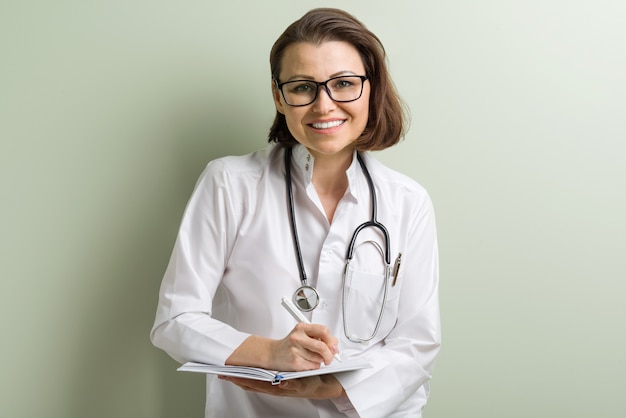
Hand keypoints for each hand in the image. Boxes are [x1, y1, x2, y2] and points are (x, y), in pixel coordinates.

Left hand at [218, 374, 345, 399]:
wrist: (323, 385)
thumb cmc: (314, 384)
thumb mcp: (304, 384)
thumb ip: (292, 384)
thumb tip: (279, 382)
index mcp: (278, 388)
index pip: (255, 384)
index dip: (241, 379)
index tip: (229, 375)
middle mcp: (275, 388)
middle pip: (251, 384)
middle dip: (237, 379)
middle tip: (223, 374)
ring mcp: (275, 386)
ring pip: (254, 383)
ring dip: (242, 378)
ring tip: (230, 374)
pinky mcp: (279, 382)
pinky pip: (261, 381)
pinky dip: (252, 378)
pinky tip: (249, 373)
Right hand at [225, 323, 339, 371]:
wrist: (273, 353)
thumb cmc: (290, 344)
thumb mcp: (303, 335)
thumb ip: (319, 337)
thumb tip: (334, 345)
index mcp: (301, 327)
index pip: (323, 330)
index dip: (331, 340)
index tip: (333, 346)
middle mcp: (297, 337)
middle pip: (322, 346)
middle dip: (329, 354)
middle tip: (329, 357)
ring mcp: (295, 350)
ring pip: (319, 358)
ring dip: (320, 361)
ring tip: (311, 358)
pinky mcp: (295, 362)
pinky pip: (313, 366)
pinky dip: (313, 366)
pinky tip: (306, 362)